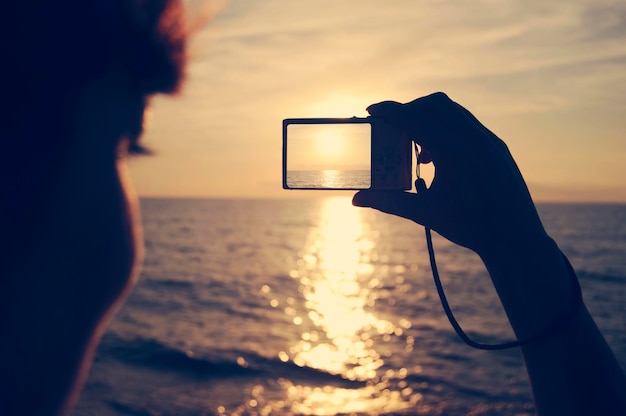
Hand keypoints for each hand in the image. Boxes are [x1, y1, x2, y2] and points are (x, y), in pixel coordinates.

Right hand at [353, 92, 546, 255]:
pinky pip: (467, 124)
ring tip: (418, 150)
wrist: (515, 238)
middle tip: (393, 128)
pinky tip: (440, 157)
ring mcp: (487, 139)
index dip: (390, 111)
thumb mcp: (425, 212)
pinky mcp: (496, 146)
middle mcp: (472, 137)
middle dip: (409, 110)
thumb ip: (389, 201)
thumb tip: (357, 200)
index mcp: (452, 151)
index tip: (372, 110)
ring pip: (452, 111)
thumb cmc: (471, 227)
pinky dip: (447, 128)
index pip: (414, 118)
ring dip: (429, 119)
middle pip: (433, 104)